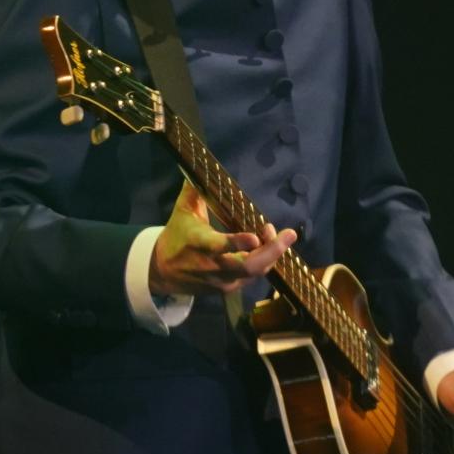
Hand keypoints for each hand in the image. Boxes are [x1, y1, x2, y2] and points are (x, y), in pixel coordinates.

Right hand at [149, 179, 296, 296]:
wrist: (163, 272)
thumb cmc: (176, 235)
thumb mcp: (182, 211)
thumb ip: (194, 190)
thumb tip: (201, 164)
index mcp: (199, 244)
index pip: (220, 246)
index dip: (238, 244)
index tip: (255, 237)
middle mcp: (213, 266)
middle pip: (248, 266)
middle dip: (272, 251)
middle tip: (289, 235)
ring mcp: (222, 280)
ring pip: (254, 272)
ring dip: (272, 254)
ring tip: (281, 236)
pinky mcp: (229, 288)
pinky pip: (253, 276)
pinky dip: (265, 262)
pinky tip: (270, 247)